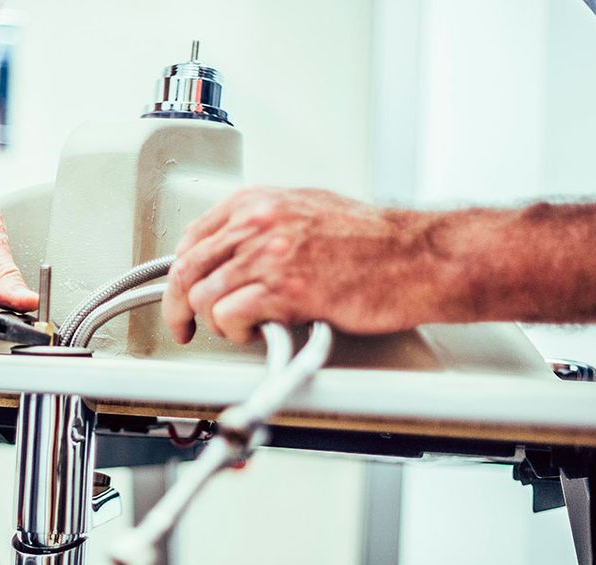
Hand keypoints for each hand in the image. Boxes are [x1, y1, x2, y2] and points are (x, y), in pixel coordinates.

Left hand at [163, 187, 444, 343]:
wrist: (418, 257)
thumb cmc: (372, 240)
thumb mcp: (305, 211)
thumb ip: (261, 228)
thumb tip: (226, 253)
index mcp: (257, 201)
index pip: (190, 239)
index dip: (179, 274)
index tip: (180, 293)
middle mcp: (257, 222)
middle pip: (186, 269)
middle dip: (177, 306)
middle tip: (184, 327)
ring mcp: (269, 254)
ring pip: (203, 297)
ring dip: (215, 322)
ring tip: (240, 328)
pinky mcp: (285, 289)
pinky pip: (230, 316)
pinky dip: (237, 332)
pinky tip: (258, 331)